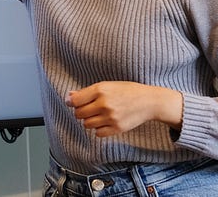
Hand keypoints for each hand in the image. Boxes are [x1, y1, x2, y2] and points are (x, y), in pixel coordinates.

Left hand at [65, 82, 182, 136]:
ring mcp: (111, 117)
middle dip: (81, 112)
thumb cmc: (127, 91)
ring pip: (87, 124)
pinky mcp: (117, 128)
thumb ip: (87, 92)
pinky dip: (99, 129)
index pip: (75, 101)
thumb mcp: (107, 85)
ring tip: (98, 115)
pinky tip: (105, 122)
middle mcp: (104, 104)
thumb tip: (69, 97)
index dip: (72, 102)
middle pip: (79, 114)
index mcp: (100, 90)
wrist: (148, 101)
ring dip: (89, 121)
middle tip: (89, 108)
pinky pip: (98, 133)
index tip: (73, 103)